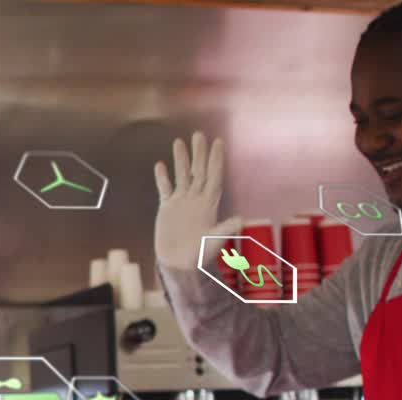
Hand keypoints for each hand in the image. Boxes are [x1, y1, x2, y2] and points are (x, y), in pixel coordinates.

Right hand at [154, 131, 240, 269]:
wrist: (180, 264)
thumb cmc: (199, 255)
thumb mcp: (214, 242)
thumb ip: (225, 230)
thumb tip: (241, 220)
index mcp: (208, 204)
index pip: (213, 176)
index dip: (216, 160)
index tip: (218, 142)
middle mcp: (196, 199)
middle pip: (198, 171)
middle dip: (199, 153)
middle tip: (199, 134)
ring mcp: (181, 202)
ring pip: (182, 176)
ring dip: (180, 159)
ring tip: (178, 142)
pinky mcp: (167, 208)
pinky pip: (165, 189)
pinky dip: (163, 177)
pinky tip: (160, 165)